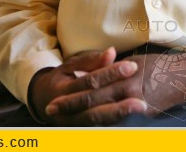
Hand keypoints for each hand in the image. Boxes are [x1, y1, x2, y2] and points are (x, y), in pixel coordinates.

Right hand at [29, 47, 146, 125]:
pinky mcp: (79, 133)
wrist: (43, 101)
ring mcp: (72, 125)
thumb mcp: (70, 65)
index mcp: (63, 89)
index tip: (131, 67)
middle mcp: (65, 110)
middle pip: (94, 108)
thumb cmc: (62, 79)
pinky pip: (99, 131)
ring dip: (119, 120)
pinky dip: (115, 127)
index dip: (110, 74)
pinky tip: (132, 124)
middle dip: (119, 106)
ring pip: (97, 124)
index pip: (90, 81)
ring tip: (140, 114)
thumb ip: (91, 61)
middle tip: (142, 101)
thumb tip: (112, 52)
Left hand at [42, 48, 185, 125]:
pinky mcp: (144, 117)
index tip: (54, 100)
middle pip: (93, 101)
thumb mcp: (132, 62)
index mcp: (121, 75)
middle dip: (71, 107)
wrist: (184, 76)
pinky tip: (90, 130)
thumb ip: (111, 70)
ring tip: (65, 125)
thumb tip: (90, 74)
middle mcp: (126, 90)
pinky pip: (119, 123)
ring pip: (103, 115)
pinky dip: (104, 127)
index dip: (71, 95)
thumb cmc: (156, 66)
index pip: (90, 86)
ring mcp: (135, 105)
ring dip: (83, 120)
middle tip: (51, 111)